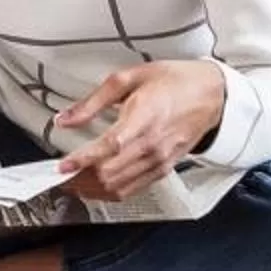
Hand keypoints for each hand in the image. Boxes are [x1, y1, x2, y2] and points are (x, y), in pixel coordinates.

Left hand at [51, 60, 226, 202]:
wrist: (212, 94)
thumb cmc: (174, 82)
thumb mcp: (129, 78)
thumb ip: (93, 101)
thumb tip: (65, 117)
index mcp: (143, 118)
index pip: (109, 147)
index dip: (83, 159)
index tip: (62, 166)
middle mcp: (152, 145)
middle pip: (110, 173)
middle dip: (80, 179)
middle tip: (58, 176)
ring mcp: (159, 161)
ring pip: (119, 187)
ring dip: (92, 189)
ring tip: (72, 183)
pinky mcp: (164, 169)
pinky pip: (133, 189)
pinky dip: (111, 192)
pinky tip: (96, 186)